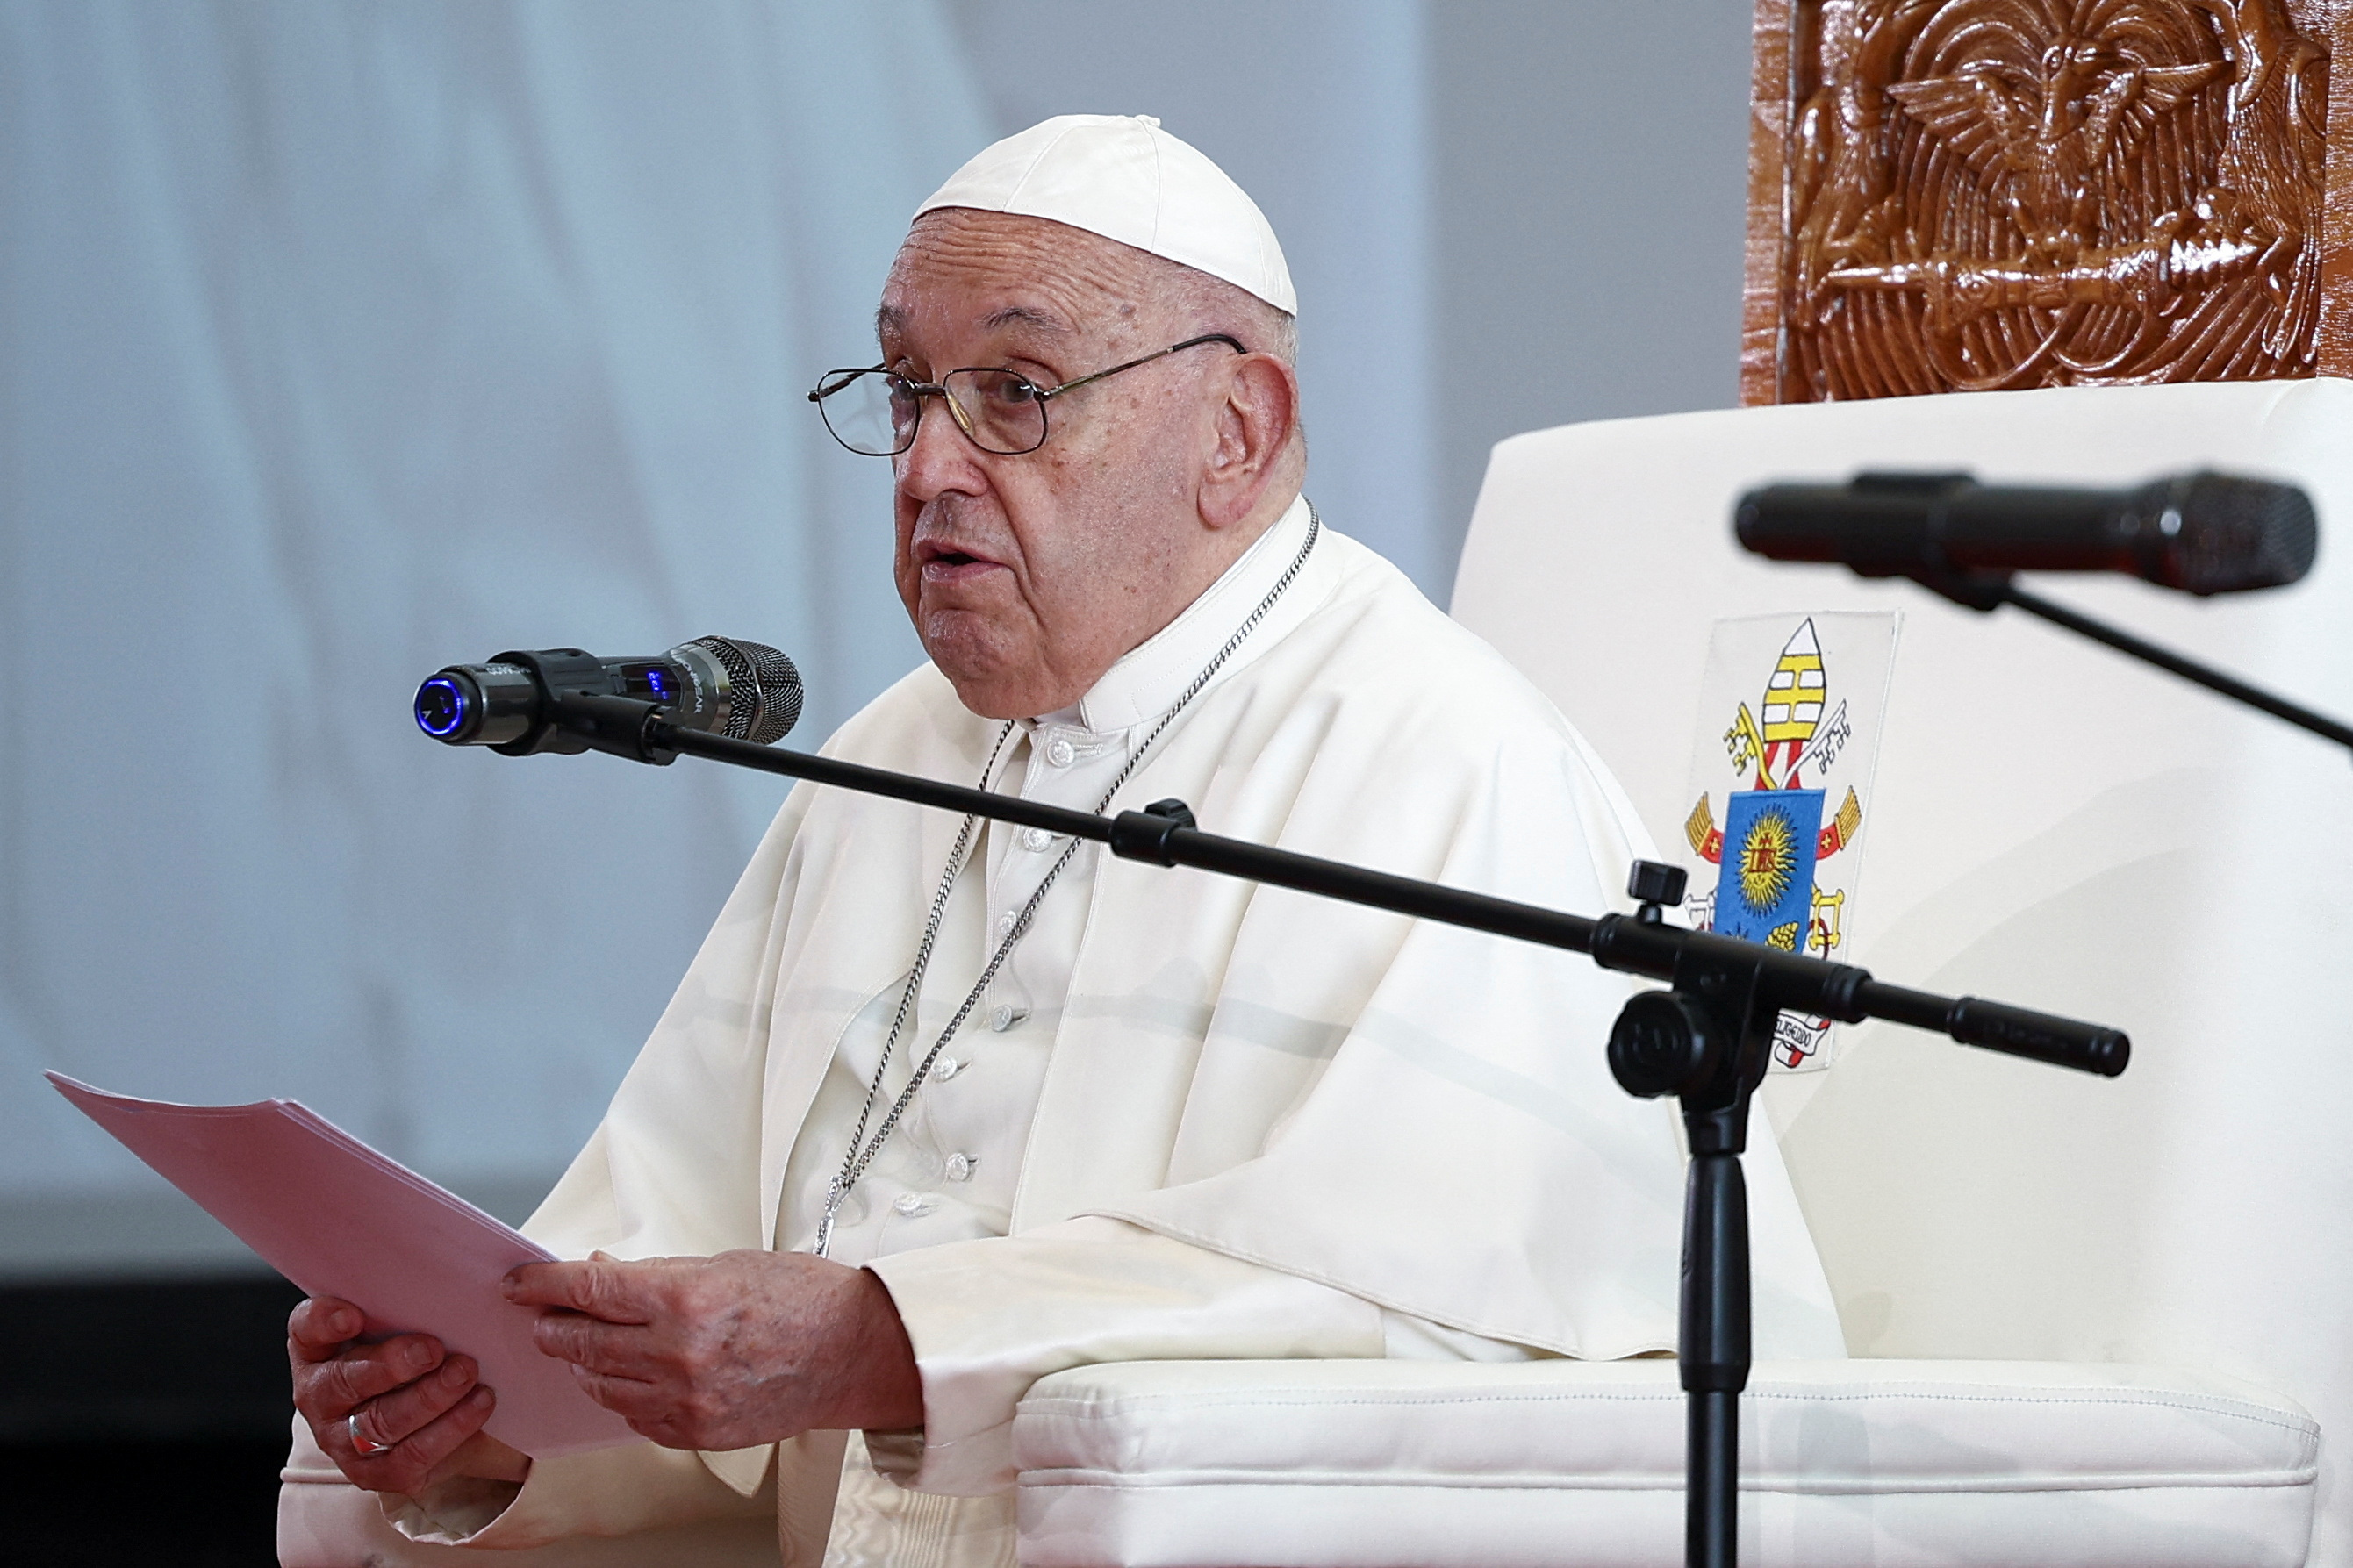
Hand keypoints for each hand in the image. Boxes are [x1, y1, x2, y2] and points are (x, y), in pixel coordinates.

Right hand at [288, 1296, 531, 1494]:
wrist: (425, 1415)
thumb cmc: (409, 1351)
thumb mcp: (399, 1322)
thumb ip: (406, 1303)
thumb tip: (456, 1278)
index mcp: (317, 1349)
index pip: (307, 1330)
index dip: (324, 1322)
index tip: (353, 1316)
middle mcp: (320, 1395)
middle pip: (344, 1382)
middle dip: (391, 1366)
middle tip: (434, 1350)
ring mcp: (342, 1439)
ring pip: (380, 1422)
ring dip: (429, 1397)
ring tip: (466, 1373)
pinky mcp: (374, 1473)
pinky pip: (410, 1457)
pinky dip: (450, 1430)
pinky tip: (480, 1403)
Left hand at [503, 1250, 920, 1450]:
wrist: (855, 1351)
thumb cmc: (802, 1298)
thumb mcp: (725, 1264)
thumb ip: (656, 1276)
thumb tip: (601, 1275)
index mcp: (684, 1298)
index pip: (587, 1290)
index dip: (542, 1284)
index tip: (520, 1283)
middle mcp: (677, 1353)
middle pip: (580, 1342)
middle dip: (552, 1326)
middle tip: (541, 1316)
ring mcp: (685, 1400)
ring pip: (599, 1385)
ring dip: (583, 1363)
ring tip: (585, 1347)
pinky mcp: (695, 1433)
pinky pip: (633, 1417)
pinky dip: (621, 1395)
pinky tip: (628, 1377)